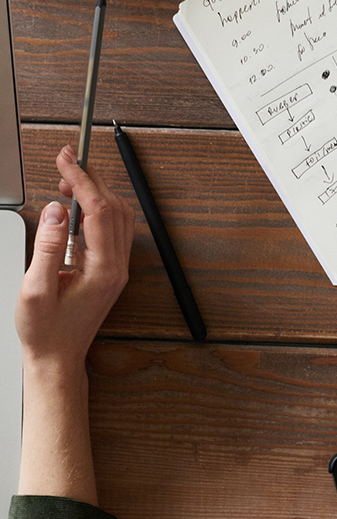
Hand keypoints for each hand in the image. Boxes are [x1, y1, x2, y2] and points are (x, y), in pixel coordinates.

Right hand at [17, 148, 132, 373]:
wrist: (59, 359)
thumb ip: (45, 248)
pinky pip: (115, 230)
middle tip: (67, 159)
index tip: (66, 160)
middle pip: (114, 207)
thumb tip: (54, 211)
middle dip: (91, 178)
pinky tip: (79, 207)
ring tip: (69, 181)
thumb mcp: (34, 291)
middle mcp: (118, 266)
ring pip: (119, 216)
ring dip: (98, 192)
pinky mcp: (112, 270)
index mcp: (103, 269)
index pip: (99, 210)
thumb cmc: (45, 332)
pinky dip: (100, 209)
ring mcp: (118, 268)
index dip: (82, 180)